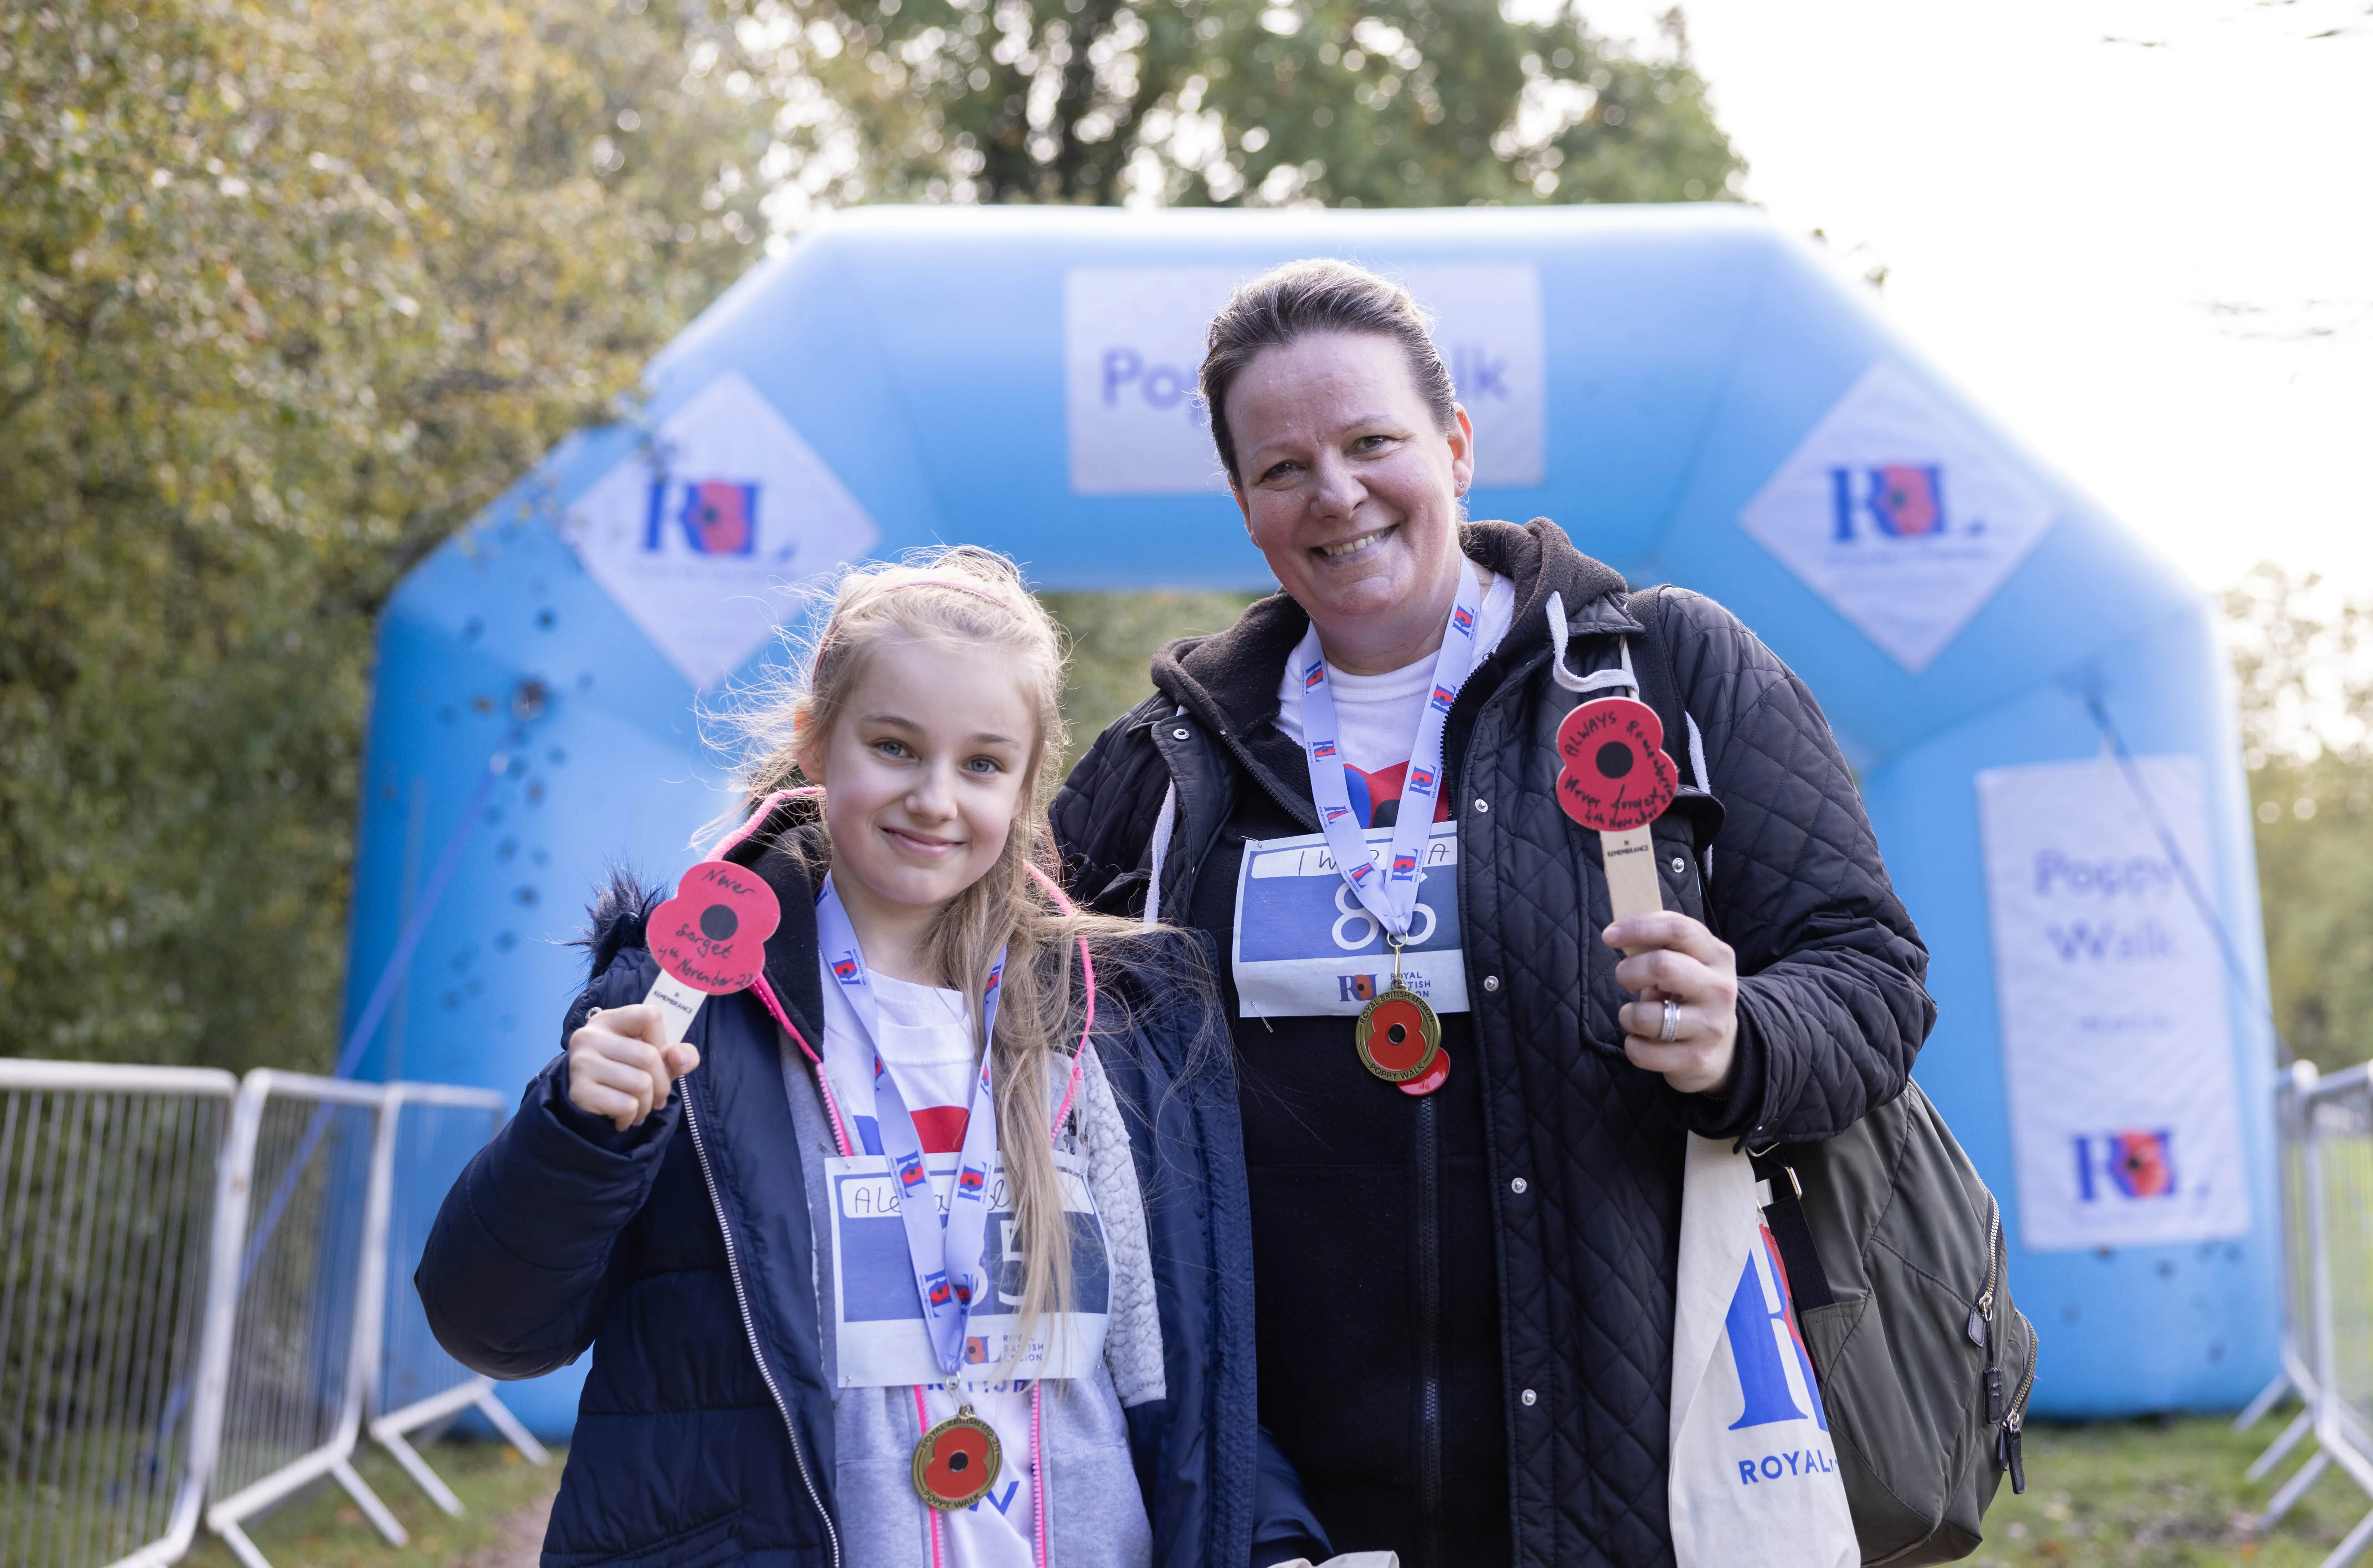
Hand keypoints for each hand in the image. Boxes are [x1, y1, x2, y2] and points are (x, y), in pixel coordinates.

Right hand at [565, 1003, 700, 1130]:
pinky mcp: (579, 1091)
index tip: (657, 1057)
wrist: (589, 1100)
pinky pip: (626, 1106)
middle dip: (662, 1085)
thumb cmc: (628, 1072)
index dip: (663, 1041)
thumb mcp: (658, 1058)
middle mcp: (590, 1036)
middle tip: (656, 1097)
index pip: (651, 1016)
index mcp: (610, 1020)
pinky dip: (632, 1117)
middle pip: (649, 1057)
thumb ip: (681, 1054)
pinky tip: (623, 1117)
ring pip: (640, 1084)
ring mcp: (581, 1063)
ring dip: (648, 1104)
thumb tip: (679, 1058)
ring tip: (639, 1107)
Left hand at [1603, 911, 1738, 1095]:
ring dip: (1628, 1015)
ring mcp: (1710, 1026)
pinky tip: (1644, 1041)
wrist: (1723, 1049)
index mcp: (1717, 956)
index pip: (1677, 929)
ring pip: (1647, 1016)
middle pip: (1662, 966)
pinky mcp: (1696, 1058)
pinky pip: (1643, 1051)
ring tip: (1637, 1016)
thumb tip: (1619, 934)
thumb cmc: (1691, 996)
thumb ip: (1662, 946)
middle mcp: (1719, 989)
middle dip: (1629, 972)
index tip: (1609, 935)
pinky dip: (1633, 1045)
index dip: (1638, 928)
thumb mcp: (1689, 964)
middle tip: (1626, 980)